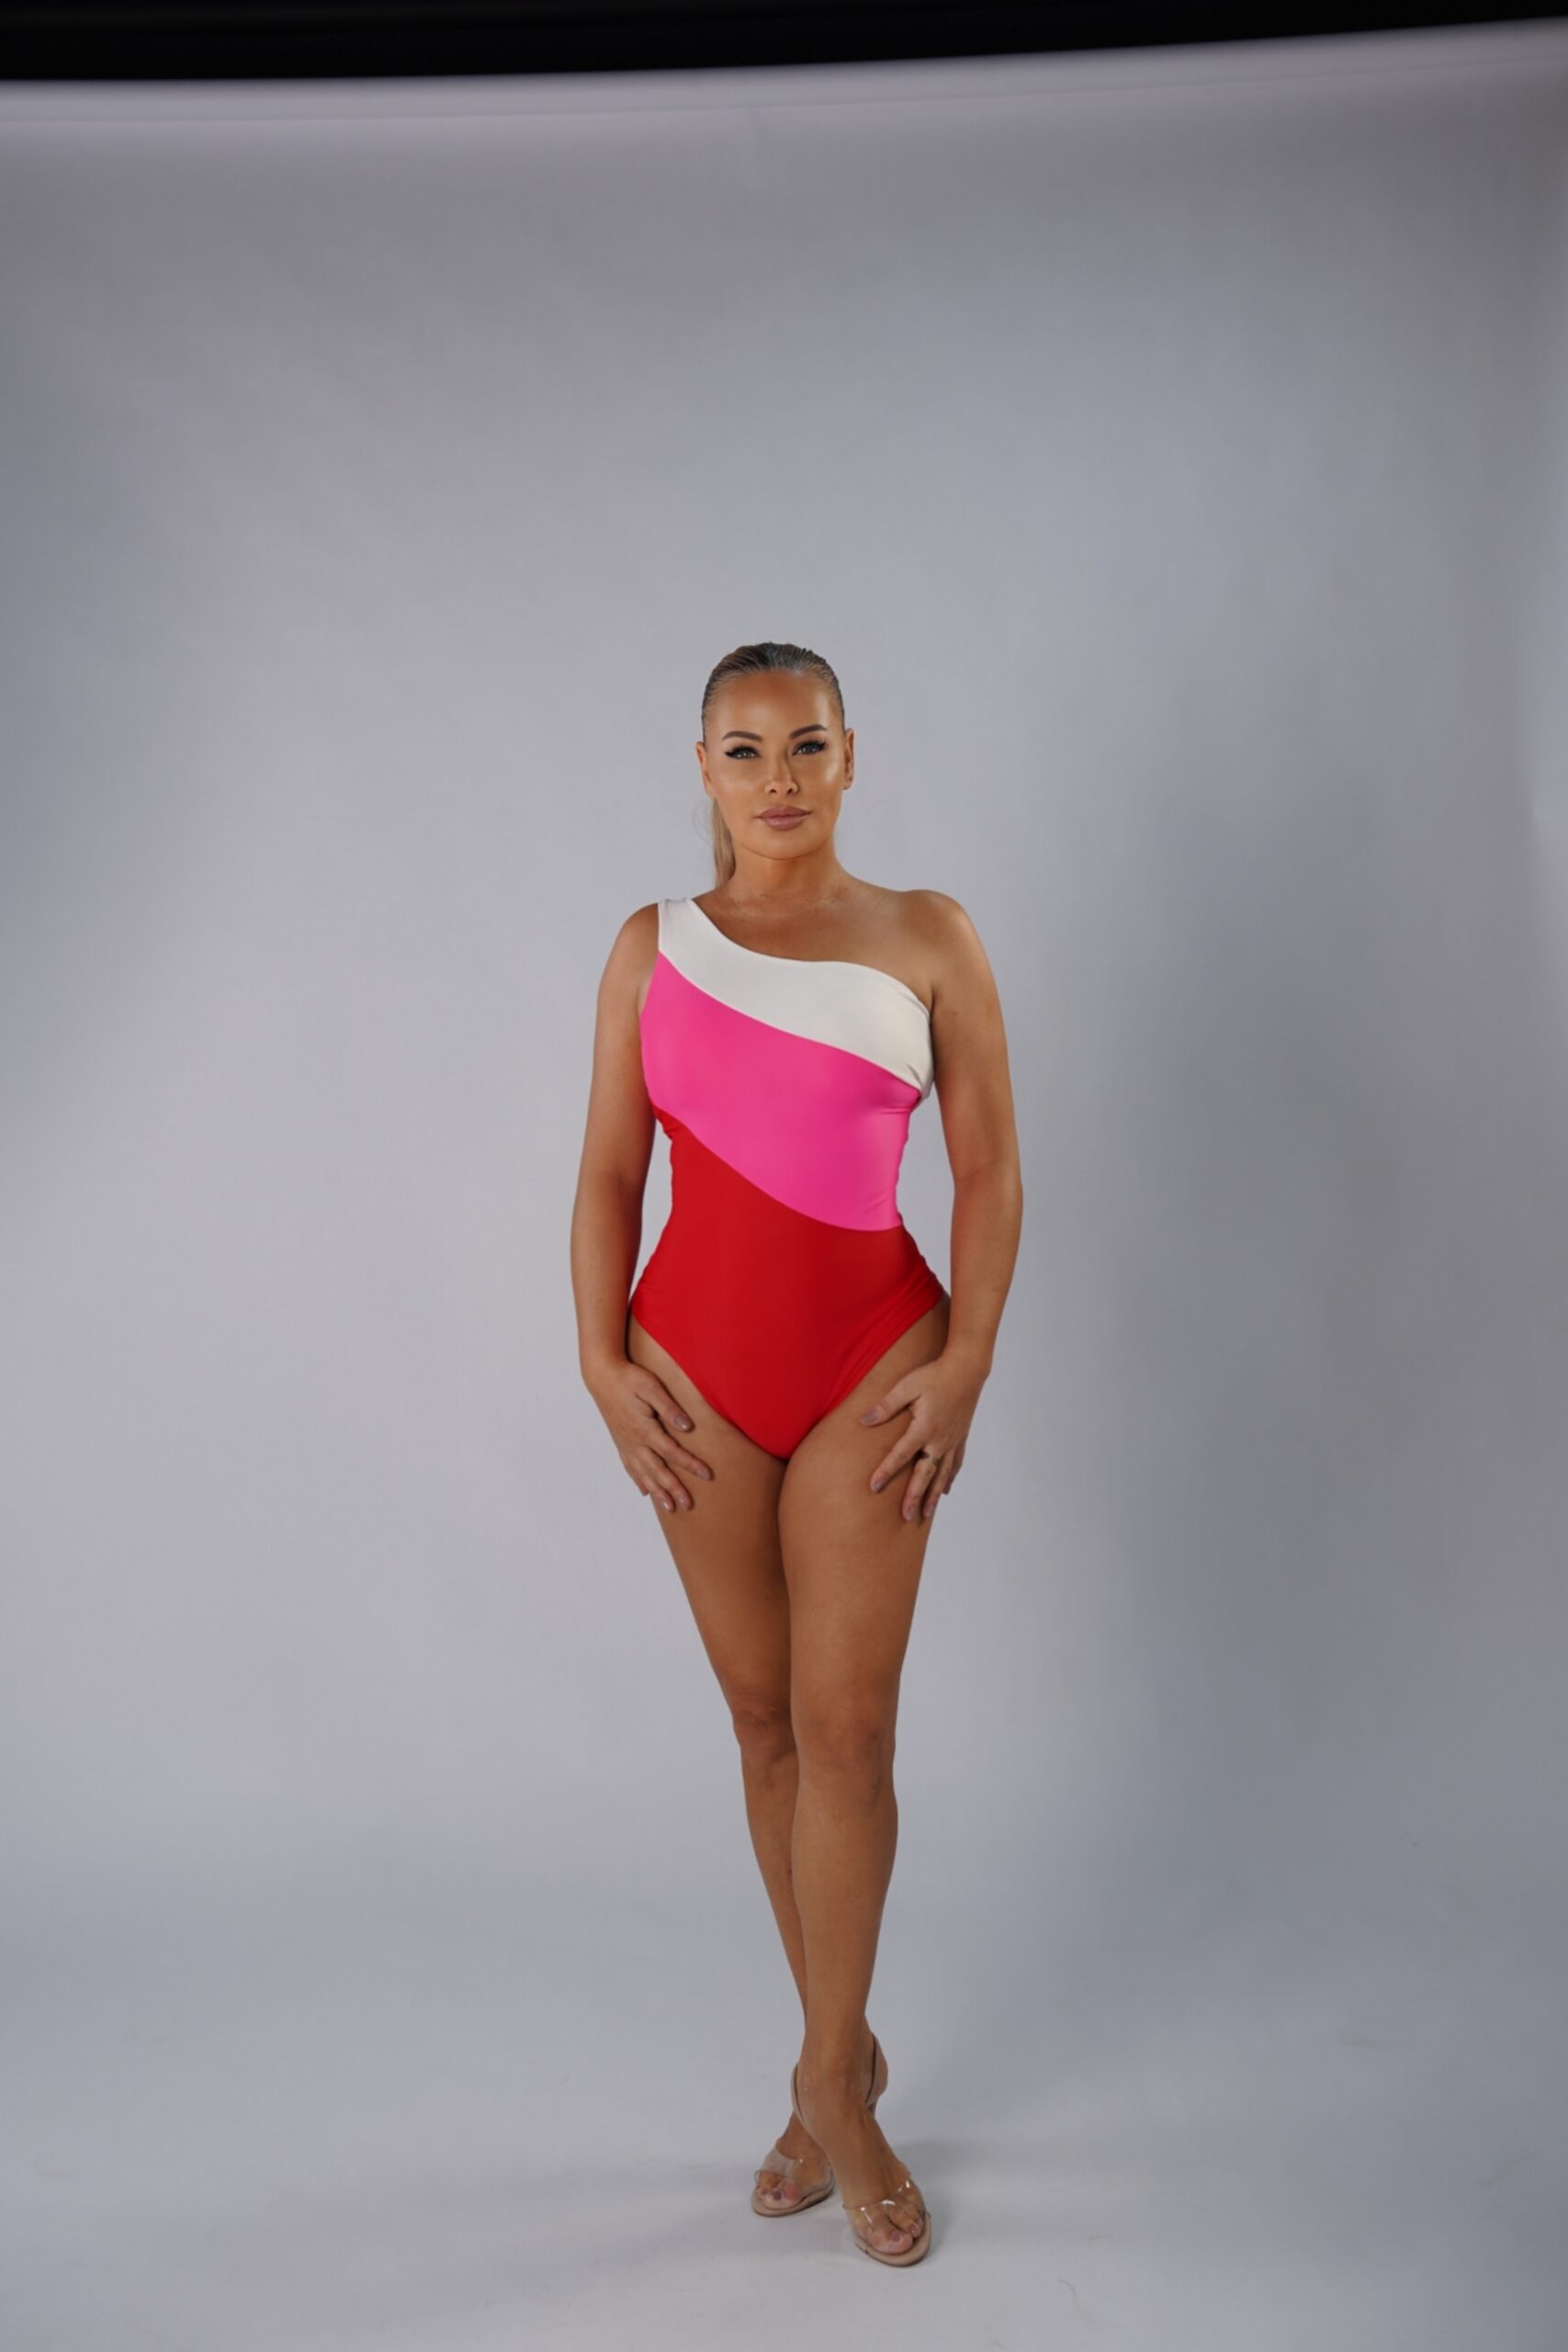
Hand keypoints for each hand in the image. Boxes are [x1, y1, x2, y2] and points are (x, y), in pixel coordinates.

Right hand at [588, 1357, 713, 1512]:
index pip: (672, 1452)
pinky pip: (630, 1467)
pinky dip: (639, 1481)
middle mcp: (634, 1441)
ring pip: (643, 1474)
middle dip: (673, 1489)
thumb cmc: (629, 1378)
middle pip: (657, 1471)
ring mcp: (625, 1444)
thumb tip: (687, 1427)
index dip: (691, 1464)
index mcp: (644, 1429)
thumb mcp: (651, 1387)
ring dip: (657, 1492)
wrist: (601, 1376)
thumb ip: (669, 1408)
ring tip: (669, 1507)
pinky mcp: (620, 1442)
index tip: (707, 1474)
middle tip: (688, 1505)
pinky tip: (645, 1491)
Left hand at [858, 1347, 984, 1520]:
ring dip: (934, 1495)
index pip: (901, 1455)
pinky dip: (950, 1478)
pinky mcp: (961, 1437)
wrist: (968, 1369)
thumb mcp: (906, 1386)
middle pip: (925, 1474)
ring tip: (926, 1514)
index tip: (873, 1487)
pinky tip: (946, 1490)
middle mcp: (940, 1439)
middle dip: (914, 1496)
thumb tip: (864, 1420)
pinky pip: (955, 1463)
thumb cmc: (934, 1375)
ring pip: (942, 1474)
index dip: (885, 1471)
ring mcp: (952, 1440)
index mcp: (924, 1428)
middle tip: (905, 1517)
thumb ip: (886, 1406)